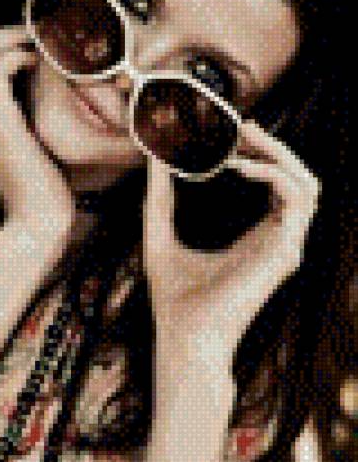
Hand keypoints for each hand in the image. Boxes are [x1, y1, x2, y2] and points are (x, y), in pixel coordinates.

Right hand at [0, 25, 75, 232]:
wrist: (38, 219)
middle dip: (8, 30)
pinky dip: (20, 56)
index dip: (4, 38)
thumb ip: (29, 110)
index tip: (38, 39)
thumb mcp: (34, 138)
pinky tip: (44, 64)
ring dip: (15, 37)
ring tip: (46, 43)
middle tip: (43, 33)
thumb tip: (48, 80)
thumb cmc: (45, 183)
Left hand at [143, 120, 320, 365]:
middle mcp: (278, 241)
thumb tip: (153, 158)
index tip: (231, 131)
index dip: (261, 154)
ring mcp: (286, 247)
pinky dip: (272, 174)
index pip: (277, 185)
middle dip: (274, 146)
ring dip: (278, 153)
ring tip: (243, 138)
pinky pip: (296, 200)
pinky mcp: (284, 253)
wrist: (183, 337)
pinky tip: (239, 165)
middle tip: (242, 124)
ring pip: (307, 184)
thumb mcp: (160, 235)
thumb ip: (161, 197)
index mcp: (258, 238)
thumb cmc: (175, 298)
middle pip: (299, 178)